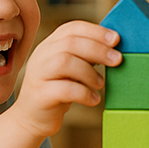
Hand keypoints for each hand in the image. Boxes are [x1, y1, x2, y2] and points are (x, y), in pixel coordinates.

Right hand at [0, 21, 119, 147]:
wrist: (31, 119)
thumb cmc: (58, 91)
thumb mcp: (70, 70)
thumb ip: (85, 57)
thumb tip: (114, 48)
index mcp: (50, 45)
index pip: (72, 28)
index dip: (95, 31)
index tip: (116, 39)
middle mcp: (41, 56)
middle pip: (70, 43)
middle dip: (98, 49)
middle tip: (117, 60)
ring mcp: (38, 75)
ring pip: (64, 62)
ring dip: (89, 72)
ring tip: (101, 83)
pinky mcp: (40, 95)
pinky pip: (64, 90)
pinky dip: (84, 93)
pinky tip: (94, 100)